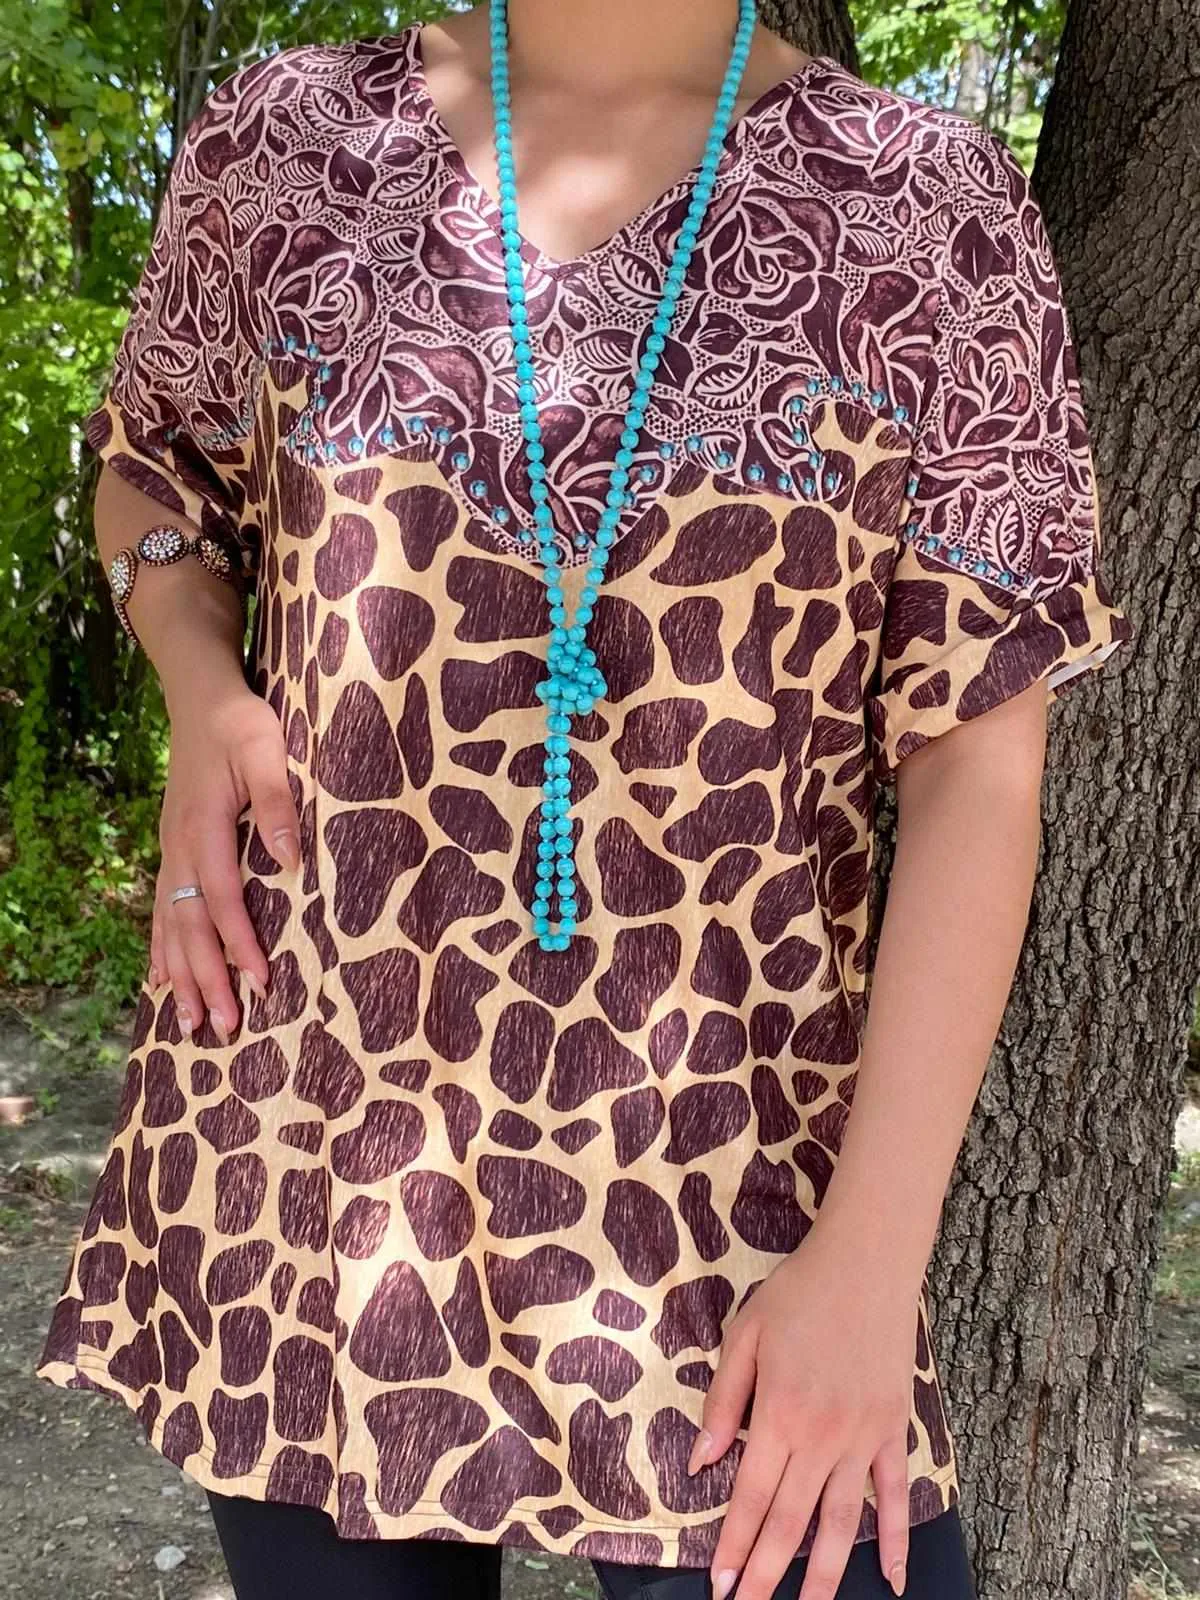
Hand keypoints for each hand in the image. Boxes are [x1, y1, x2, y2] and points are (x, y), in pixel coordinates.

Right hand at [148, 683, 300, 1042]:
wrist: (201, 698)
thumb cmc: (242, 722)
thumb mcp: (267, 747)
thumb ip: (276, 800)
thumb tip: (290, 859)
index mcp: (204, 826)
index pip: (222, 897)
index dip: (239, 942)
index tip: (259, 981)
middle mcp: (180, 846)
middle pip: (190, 924)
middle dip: (207, 977)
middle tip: (227, 1025)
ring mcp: (171, 850)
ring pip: (170, 925)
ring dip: (182, 975)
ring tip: (191, 1024)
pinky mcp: (172, 849)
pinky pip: (161, 909)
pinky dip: (161, 949)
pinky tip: (162, 982)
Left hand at [690, 1219, 919, 1599]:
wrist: (867, 1263)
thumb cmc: (798, 1293)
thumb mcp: (743, 1336)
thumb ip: (724, 1403)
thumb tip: (700, 1463)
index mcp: (779, 1414)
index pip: (751, 1498)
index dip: (735, 1547)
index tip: (721, 1586)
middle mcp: (822, 1437)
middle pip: (791, 1523)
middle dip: (768, 1574)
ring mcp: (862, 1438)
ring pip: (842, 1523)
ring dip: (824, 1575)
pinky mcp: (892, 1430)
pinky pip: (894, 1495)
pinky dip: (895, 1540)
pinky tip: (892, 1580)